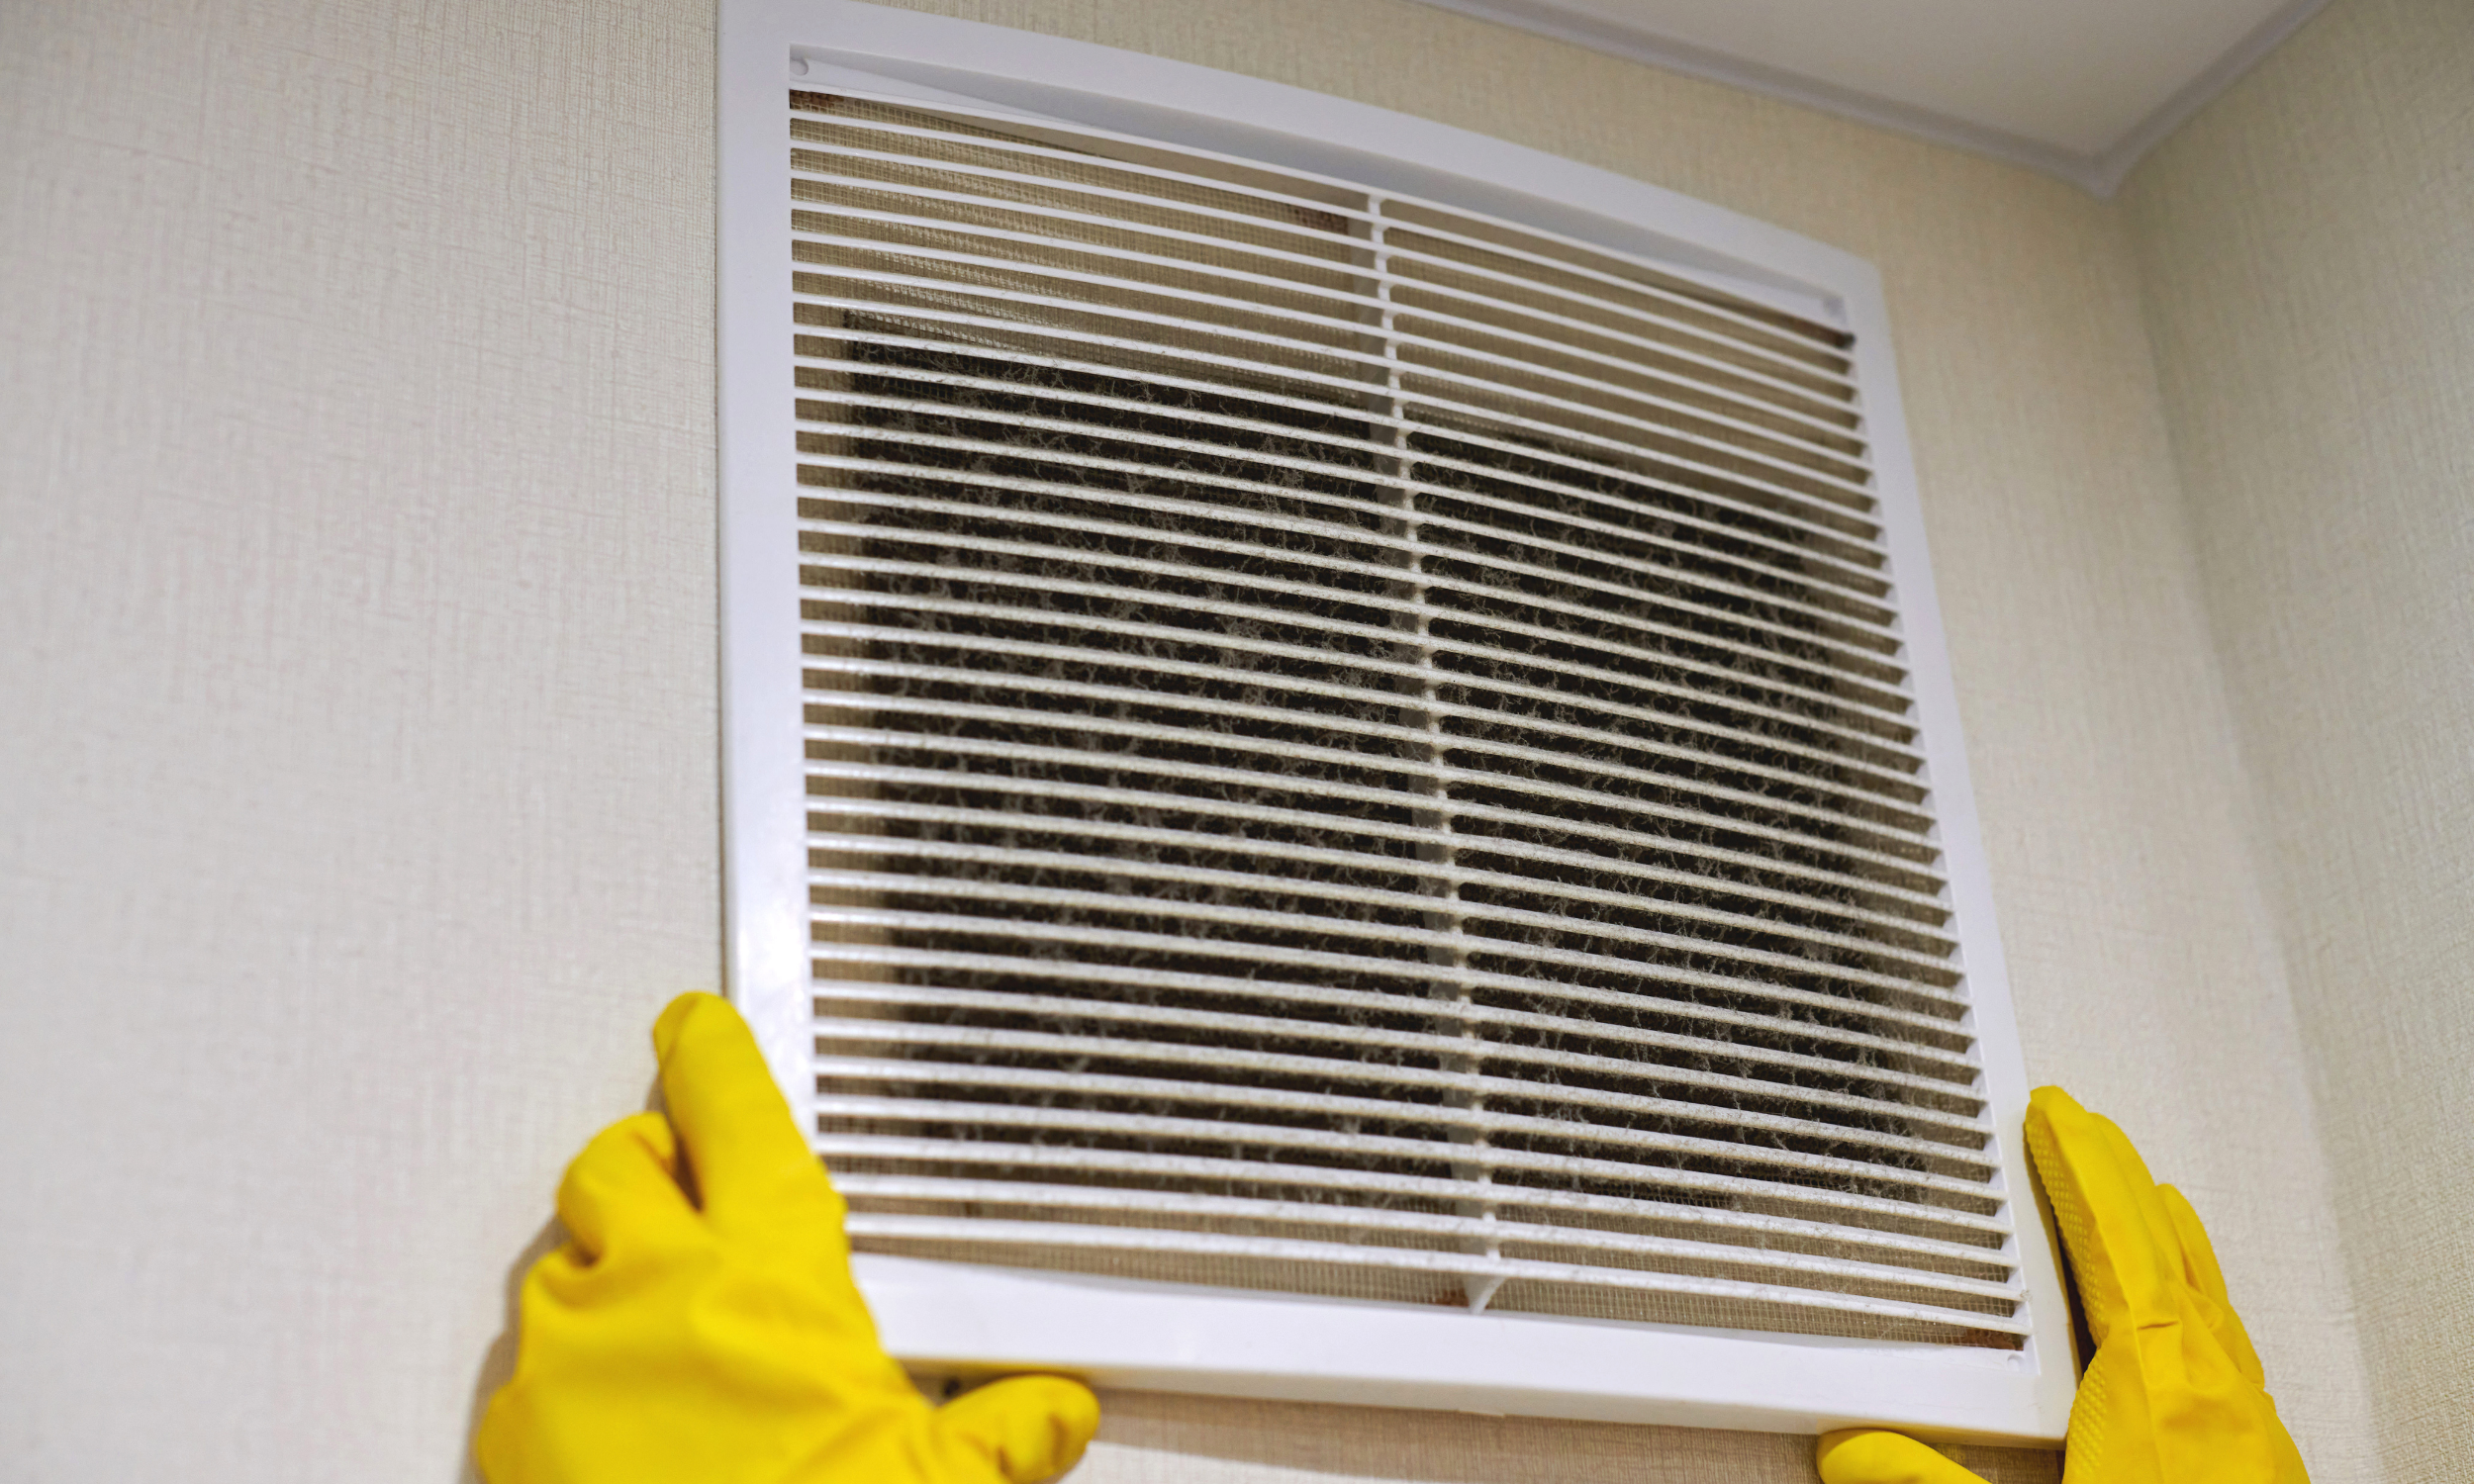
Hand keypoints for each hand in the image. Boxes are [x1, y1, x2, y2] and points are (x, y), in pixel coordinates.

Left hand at [475, 993, 1098, 1483]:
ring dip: (602, 1273)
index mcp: (768, 1274)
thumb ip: (997, 1436)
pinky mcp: (511, 1432)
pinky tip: (608, 1422)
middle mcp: (654, 1290)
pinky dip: (560, 1376)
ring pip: (561, 1261)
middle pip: (617, 1164)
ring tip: (650, 1324)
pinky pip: (521, 1368)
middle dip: (648, 1165)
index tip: (700, 1030)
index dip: (714, 1057)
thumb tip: (1049, 1415)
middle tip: (680, 1188)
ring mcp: (569, 1357)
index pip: (733, 1115)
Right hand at [1815, 1086, 2307, 1482]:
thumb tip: (1847, 1448)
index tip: (2055, 1116)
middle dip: (2117, 1179)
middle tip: (2081, 1125)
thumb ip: (1930, 1482)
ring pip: (2207, 1292)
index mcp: (2156, 1386)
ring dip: (2165, 1231)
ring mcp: (2248, 1422)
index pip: (2113, 1245)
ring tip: (2141, 1189)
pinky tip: (2193, 1309)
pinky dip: (2202, 1292)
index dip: (2080, 1172)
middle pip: (2166, 1249)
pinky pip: (2230, 1339)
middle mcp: (2215, 1389)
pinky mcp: (2261, 1457)